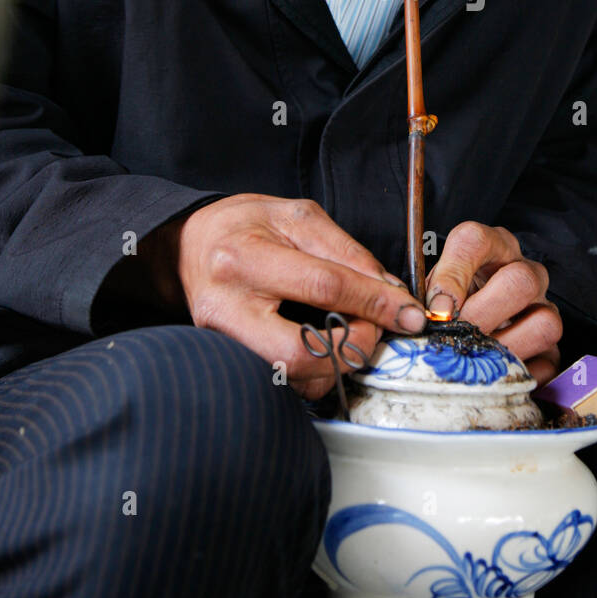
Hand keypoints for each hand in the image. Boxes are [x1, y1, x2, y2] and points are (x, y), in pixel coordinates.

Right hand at [174, 194, 425, 399]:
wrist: (188, 245)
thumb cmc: (242, 225)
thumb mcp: (296, 216)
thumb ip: (345, 250)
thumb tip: (388, 289)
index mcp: (246, 257)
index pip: (324, 287)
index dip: (374, 303)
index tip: (409, 313)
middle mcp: (228, 306)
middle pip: (299, 353)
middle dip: (351, 349)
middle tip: (373, 332)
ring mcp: (221, 341)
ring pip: (290, 378)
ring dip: (335, 364)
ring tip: (350, 335)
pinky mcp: (225, 360)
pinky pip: (279, 381)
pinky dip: (312, 372)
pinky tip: (323, 348)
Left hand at [425, 222, 561, 385]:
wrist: (469, 333)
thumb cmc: (448, 306)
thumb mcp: (430, 292)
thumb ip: (422, 298)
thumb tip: (427, 316)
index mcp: (491, 247)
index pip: (475, 241)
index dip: (453, 275)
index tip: (436, 308)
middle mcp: (524, 272)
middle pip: (521, 280)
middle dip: (482, 314)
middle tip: (457, 334)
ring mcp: (544, 309)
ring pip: (546, 321)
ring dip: (506, 347)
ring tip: (476, 357)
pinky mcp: (552, 349)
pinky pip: (548, 364)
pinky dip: (518, 373)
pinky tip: (492, 376)